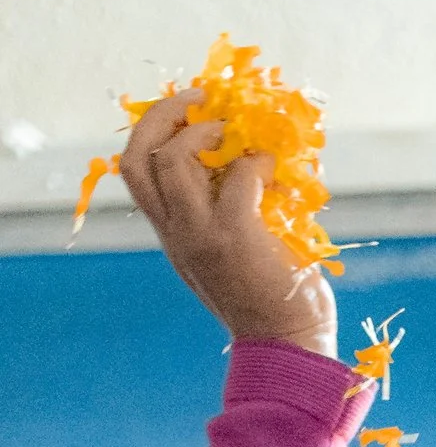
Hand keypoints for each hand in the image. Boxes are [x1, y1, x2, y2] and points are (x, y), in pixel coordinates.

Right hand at [116, 87, 337, 356]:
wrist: (288, 347)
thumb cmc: (273, 300)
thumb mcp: (233, 252)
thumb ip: (224, 211)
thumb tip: (245, 157)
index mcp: (173, 235)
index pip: (134, 171)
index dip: (153, 131)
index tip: (186, 111)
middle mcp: (176, 234)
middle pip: (137, 157)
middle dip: (162, 114)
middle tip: (199, 99)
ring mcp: (201, 235)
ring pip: (172, 160)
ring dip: (205, 133)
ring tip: (236, 132)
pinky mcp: (235, 236)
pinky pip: (239, 176)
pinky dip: (258, 162)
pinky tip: (274, 170)